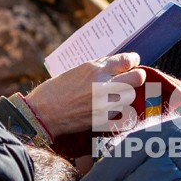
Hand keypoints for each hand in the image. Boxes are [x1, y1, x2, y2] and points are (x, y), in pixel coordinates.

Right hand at [22, 53, 144, 136]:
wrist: (43, 113)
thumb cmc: (57, 89)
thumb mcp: (78, 70)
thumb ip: (100, 67)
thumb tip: (119, 65)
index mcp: (95, 69)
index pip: (126, 61)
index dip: (133, 60)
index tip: (133, 62)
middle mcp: (103, 85)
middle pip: (137, 78)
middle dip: (137, 76)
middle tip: (133, 76)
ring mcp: (105, 103)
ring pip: (131, 96)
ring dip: (127, 93)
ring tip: (118, 93)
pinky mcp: (103, 119)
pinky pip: (121, 111)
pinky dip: (118, 108)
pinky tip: (109, 106)